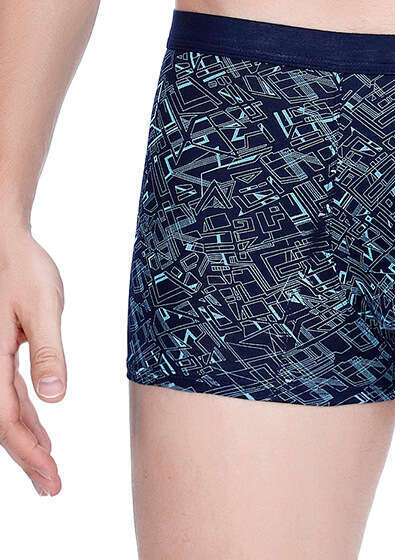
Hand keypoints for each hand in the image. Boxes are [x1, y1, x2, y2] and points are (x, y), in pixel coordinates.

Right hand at [0, 228, 64, 493]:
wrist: (6, 243)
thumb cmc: (24, 269)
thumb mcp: (44, 308)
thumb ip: (49, 352)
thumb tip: (55, 398)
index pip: (5, 419)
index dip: (28, 453)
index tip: (50, 477)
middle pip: (0, 424)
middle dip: (27, 457)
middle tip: (52, 487)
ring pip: (4, 412)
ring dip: (26, 441)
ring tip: (49, 468)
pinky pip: (8, 393)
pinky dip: (25, 415)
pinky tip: (41, 429)